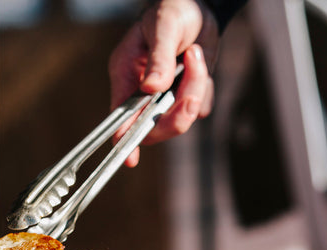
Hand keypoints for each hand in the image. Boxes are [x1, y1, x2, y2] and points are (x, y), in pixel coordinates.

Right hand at [108, 0, 219, 166]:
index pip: (121, 116)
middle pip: (154, 128)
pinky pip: (201, 107)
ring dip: (195, 89)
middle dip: (176, 114)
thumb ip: (158, 58)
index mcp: (126, 76)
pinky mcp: (187, 97)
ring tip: (195, 53)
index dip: (124, 138)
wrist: (198, 8)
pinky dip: (206, 87)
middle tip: (190, 93)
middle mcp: (143, 94)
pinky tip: (200, 61)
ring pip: (182, 118)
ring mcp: (166, 99)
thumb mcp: (162, 27)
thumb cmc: (171, 11)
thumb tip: (152, 88)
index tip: (130, 157)